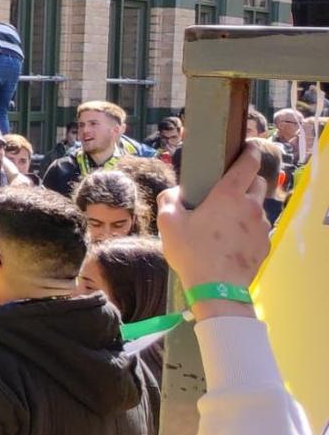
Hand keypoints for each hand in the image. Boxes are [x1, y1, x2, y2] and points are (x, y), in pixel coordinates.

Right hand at [157, 147, 272, 315]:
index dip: (249, 151)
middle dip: (247, 182)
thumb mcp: (168, 223)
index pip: (248, 163)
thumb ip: (170, 199)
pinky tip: (232, 242)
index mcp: (229, 195)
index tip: (248, 146)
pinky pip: (259, 230)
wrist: (217, 288)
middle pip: (258, 183)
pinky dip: (248, 230)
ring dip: (247, 209)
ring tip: (227, 223)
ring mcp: (261, 226)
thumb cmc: (192, 251)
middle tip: (229, 192)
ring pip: (258, 208)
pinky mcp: (265, 244)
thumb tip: (175, 192)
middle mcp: (251, 206)